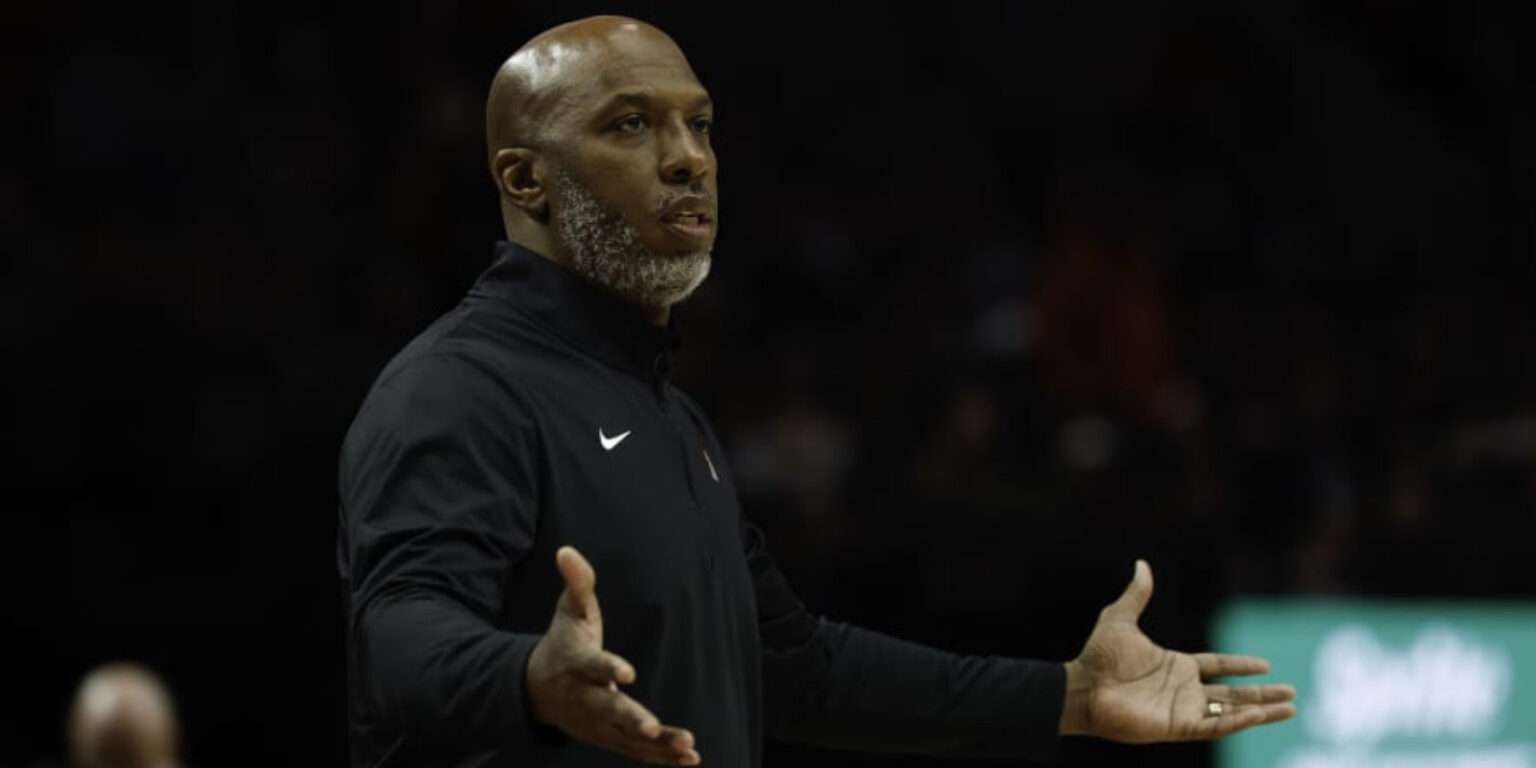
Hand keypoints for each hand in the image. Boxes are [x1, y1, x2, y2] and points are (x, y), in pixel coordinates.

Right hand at [526, 546, 700, 764]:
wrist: (535, 689)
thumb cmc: (562, 643)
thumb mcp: (568, 610)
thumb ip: (576, 583)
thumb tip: (566, 550)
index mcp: (578, 663)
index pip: (594, 666)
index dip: (610, 668)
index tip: (628, 673)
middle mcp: (586, 697)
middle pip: (610, 711)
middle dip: (632, 720)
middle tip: (652, 728)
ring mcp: (597, 722)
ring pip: (627, 737)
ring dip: (657, 745)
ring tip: (687, 748)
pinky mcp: (608, 737)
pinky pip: (636, 751)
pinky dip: (661, 757)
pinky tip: (689, 759)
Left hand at [1059, 560, 1296, 742]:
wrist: (1084, 686)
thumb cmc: (1098, 656)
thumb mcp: (1120, 618)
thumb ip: (1137, 594)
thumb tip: (1141, 564)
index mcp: (1176, 666)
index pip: (1218, 666)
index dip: (1241, 666)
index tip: (1267, 665)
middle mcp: (1184, 689)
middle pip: (1233, 693)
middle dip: (1262, 694)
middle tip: (1292, 694)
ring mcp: (1183, 709)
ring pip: (1232, 712)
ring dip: (1261, 711)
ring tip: (1290, 709)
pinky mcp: (1179, 726)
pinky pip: (1216, 725)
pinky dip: (1240, 721)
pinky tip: (1261, 715)